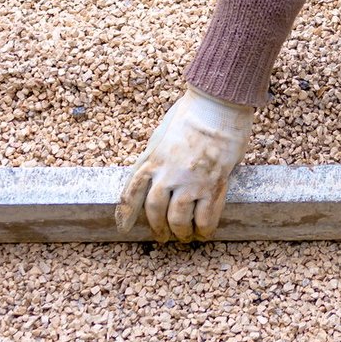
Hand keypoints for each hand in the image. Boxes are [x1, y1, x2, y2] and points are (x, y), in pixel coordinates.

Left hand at [115, 86, 253, 241]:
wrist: (217, 104)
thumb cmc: (191, 112)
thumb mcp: (161, 134)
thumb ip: (156, 156)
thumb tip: (155, 172)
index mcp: (151, 160)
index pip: (131, 194)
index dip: (126, 214)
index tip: (124, 228)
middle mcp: (167, 174)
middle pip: (155, 211)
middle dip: (158, 227)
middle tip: (163, 236)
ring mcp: (190, 181)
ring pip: (179, 218)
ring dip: (180, 231)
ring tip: (185, 237)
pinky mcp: (214, 183)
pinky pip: (207, 215)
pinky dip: (204, 228)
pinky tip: (204, 232)